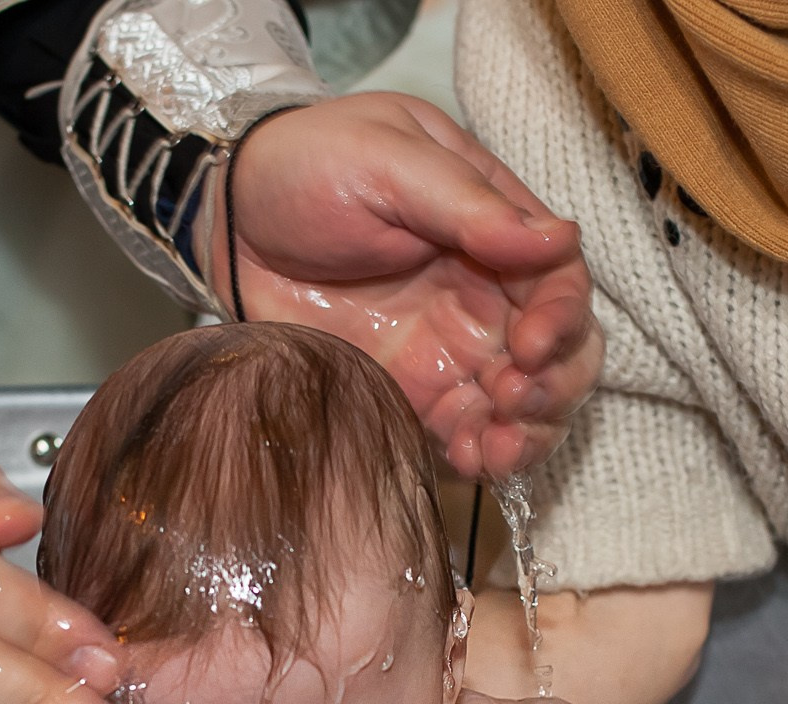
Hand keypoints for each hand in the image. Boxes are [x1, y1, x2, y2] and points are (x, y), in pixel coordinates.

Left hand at [214, 94, 602, 479]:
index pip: (560, 280)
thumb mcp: (386, 160)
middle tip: (515, 398)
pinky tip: (474, 460)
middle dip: (556, 385)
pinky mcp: (410, 393)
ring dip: (530, 432)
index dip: (563, 319)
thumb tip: (556, 239)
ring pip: (525, 403)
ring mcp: (449, 349)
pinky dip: (482, 454)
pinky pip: (465, 432)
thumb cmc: (305, 166)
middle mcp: (484, 293)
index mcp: (492, 227)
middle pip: (563, 351)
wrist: (225, 220)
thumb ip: (466, 203)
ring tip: (499, 446)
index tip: (532, 345)